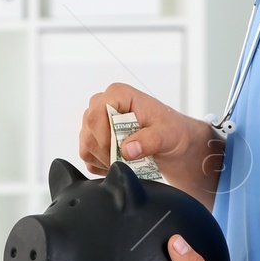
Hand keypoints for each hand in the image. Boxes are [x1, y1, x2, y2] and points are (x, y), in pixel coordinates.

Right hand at [78, 83, 215, 182]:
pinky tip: (121, 163)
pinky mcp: (94, 138)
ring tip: (128, 162)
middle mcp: (103, 104)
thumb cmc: (171, 130)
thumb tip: (128, 149)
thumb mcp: (167, 134)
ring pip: (86, 145)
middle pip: (89, 131)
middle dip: (106, 152)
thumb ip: (150, 140)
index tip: (121, 152)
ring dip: (105, 160)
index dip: (104, 137)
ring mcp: (97, 121)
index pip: (96, 115)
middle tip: (128, 160)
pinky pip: (87, 156)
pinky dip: (102, 165)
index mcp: (119, 94)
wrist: (173, 142)